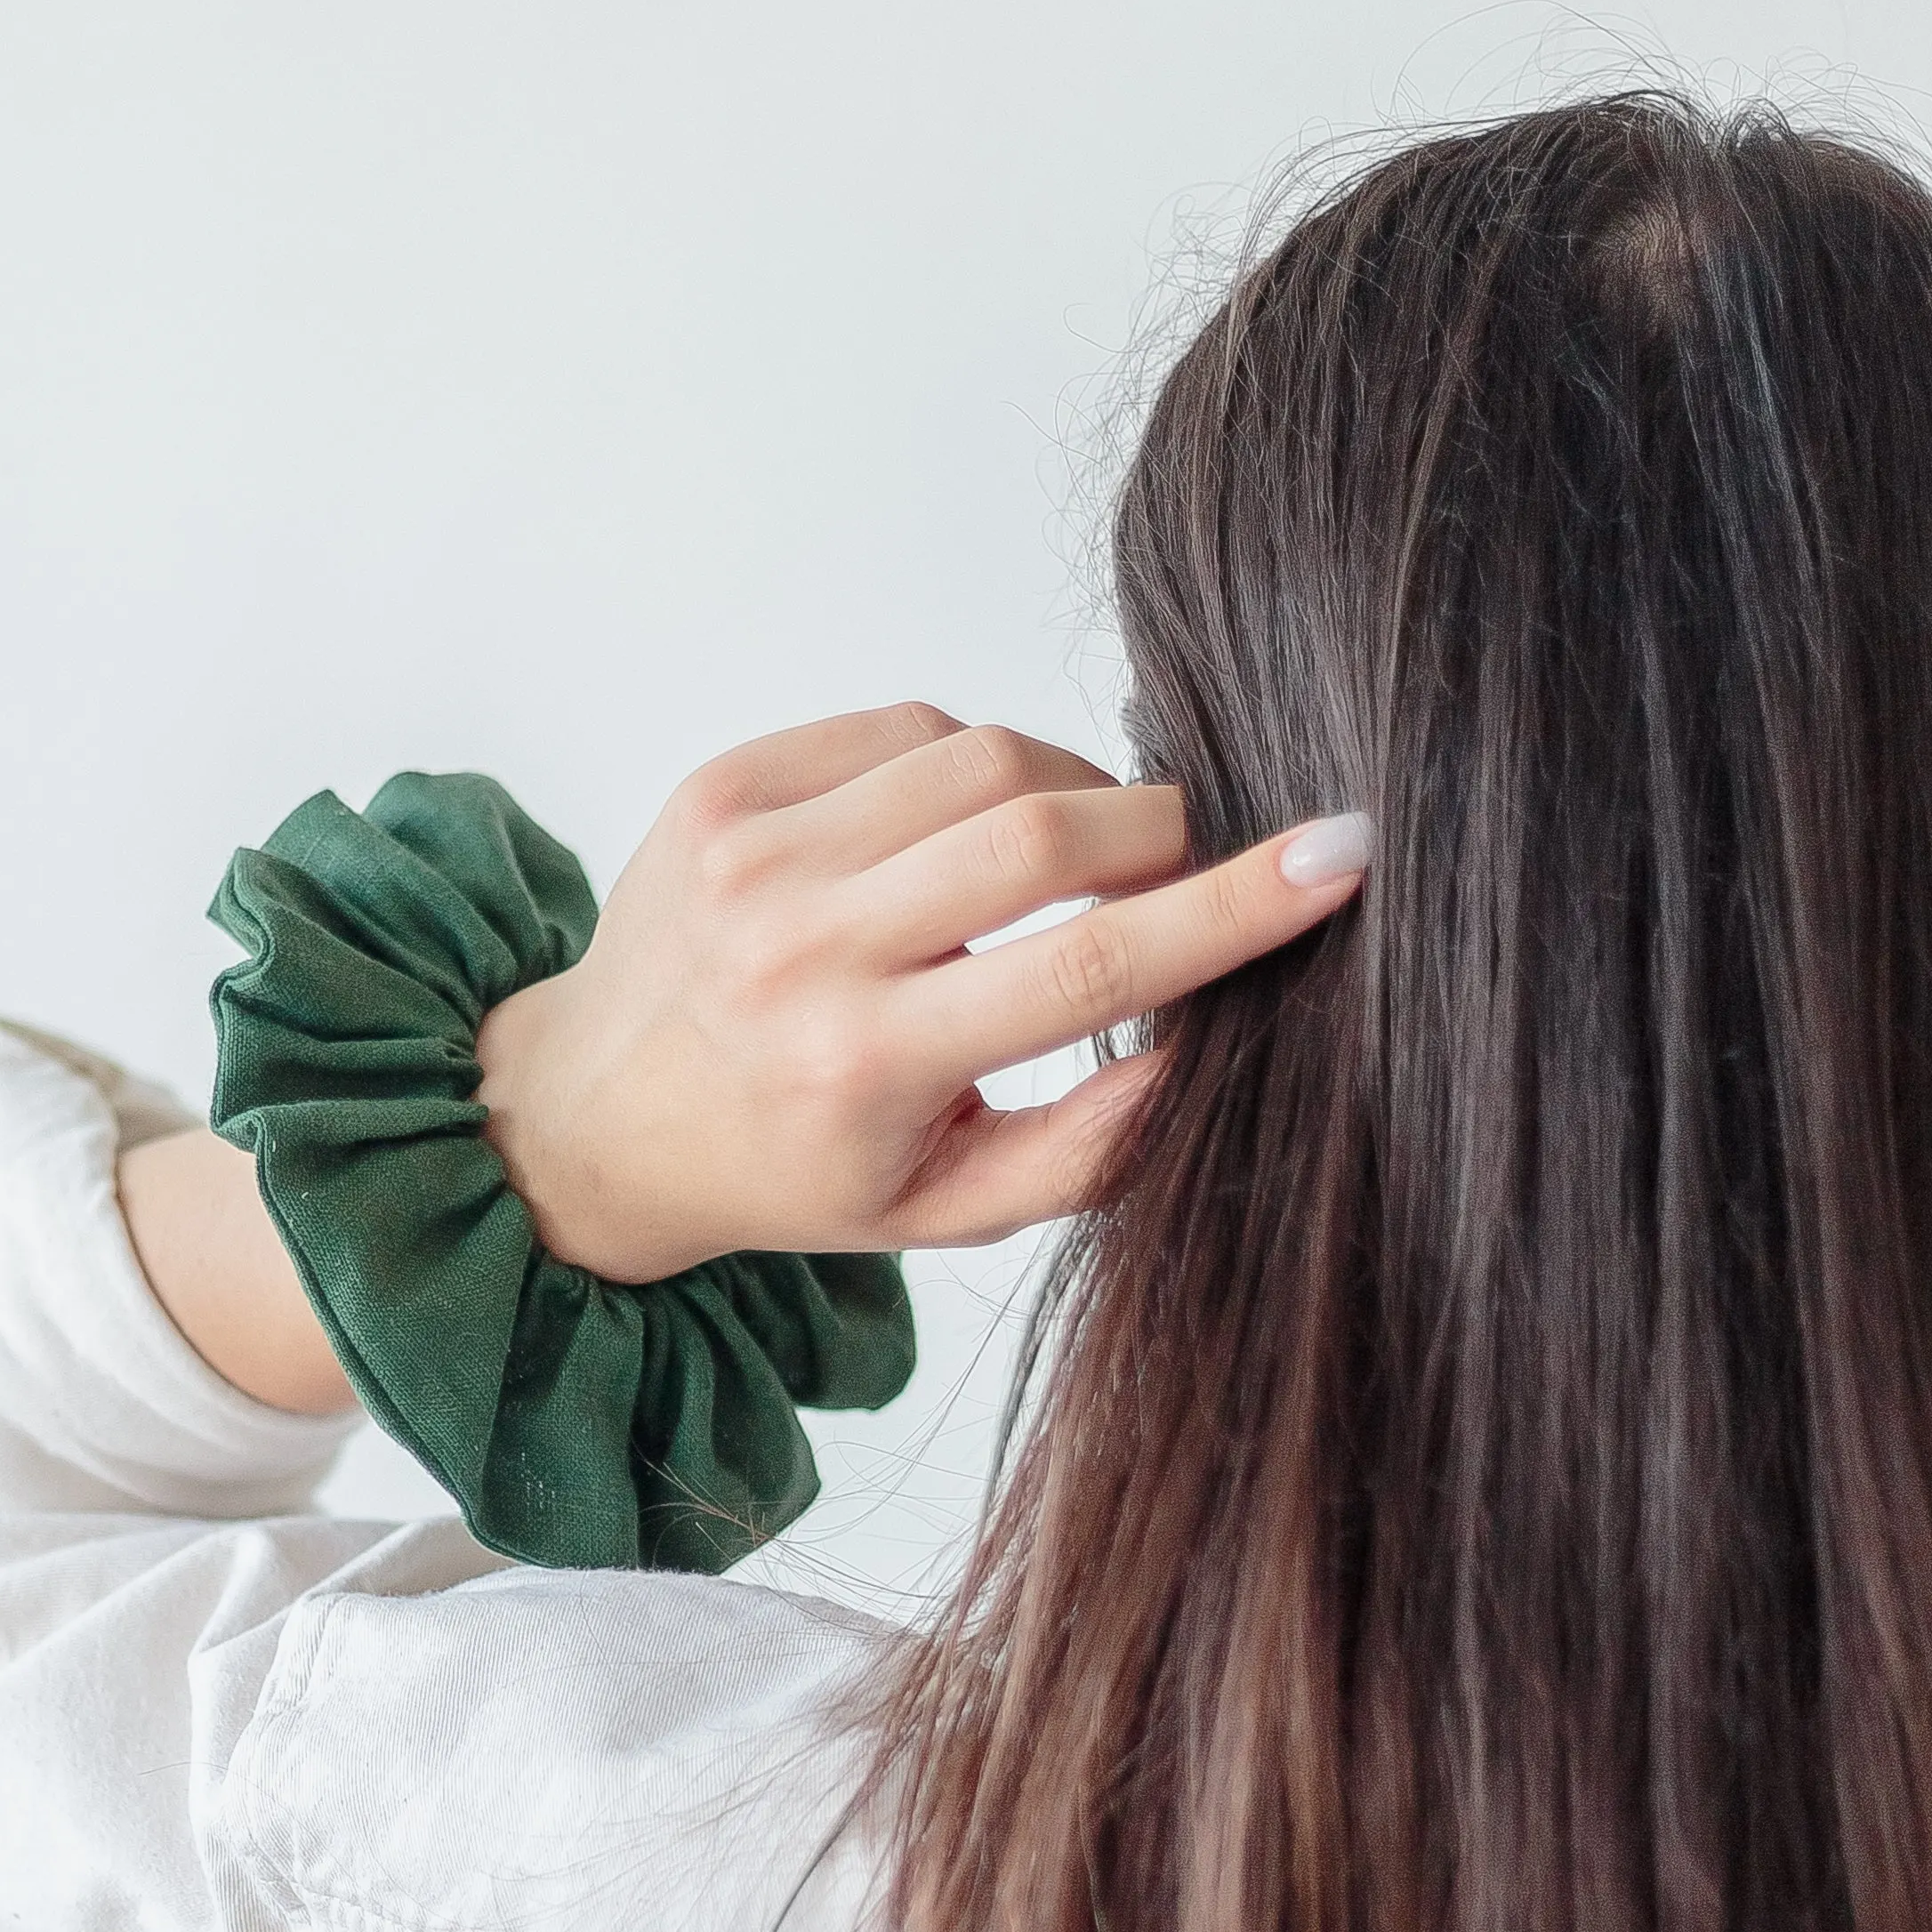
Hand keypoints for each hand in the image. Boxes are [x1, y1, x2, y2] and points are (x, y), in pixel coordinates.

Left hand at [471, 704, 1371, 1279]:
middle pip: (1040, 834)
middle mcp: (799, 951)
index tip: (1338, 855)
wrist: (593, 1112)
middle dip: (1153, 833)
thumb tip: (1213, 1047)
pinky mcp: (724, 785)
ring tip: (1069, 855)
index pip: (1083, 969)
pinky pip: (904, 724)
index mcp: (861, 1067)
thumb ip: (1089, 1148)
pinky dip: (969, 763)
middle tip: (1180, 865)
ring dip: (1067, 789)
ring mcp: (751, 854)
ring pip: (982, 757)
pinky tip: (960, 828)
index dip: (1228, 907)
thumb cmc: (788, 1166)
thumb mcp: (942, 1207)